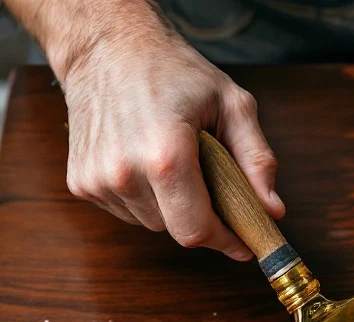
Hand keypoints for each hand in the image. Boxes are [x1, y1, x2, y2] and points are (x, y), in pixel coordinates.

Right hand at [60, 26, 282, 258]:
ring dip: (169, 206)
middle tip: (208, 184)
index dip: (225, 242)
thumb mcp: (231, 103)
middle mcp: (125, 172)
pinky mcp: (81, 183)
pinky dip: (143, 197)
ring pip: (151, 223)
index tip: (243, 243)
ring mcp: (98, 180)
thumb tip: (272, 211)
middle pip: (177, 230)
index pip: (197, 230)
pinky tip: (142, 162)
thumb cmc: (171, 69)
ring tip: (169, 162)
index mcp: (165, 155)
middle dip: (200, 217)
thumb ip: (257, 160)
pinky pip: (127, 212)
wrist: (105, 45)